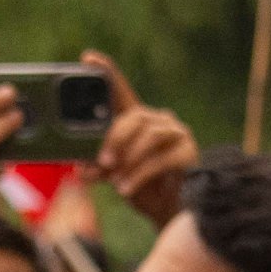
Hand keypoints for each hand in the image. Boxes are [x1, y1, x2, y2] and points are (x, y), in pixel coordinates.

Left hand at [81, 52, 197, 222]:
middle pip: (135, 116)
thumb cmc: (142, 188)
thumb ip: (99, 167)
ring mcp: (176, 134)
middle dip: (116, 138)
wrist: (169, 213)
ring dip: (129, 158)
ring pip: (150, 135)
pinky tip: (127, 188)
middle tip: (103, 161)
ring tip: (116, 180)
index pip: (121, 91)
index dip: (107, 72)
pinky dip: (140, 174)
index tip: (88, 58)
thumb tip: (81, 168)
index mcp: (136, 121)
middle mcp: (158, 121)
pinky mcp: (188, 152)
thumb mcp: (114, 175)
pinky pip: (162, 158)